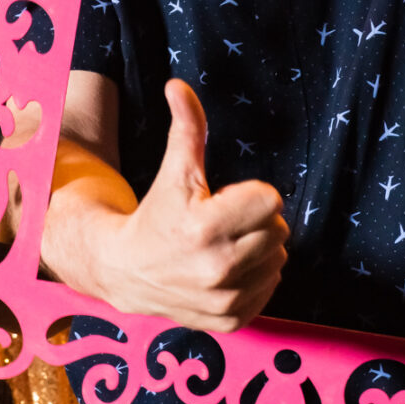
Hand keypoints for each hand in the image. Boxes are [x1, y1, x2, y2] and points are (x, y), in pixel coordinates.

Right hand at [93, 80, 287, 331]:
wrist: (125, 271)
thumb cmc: (156, 214)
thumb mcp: (173, 171)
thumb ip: (186, 128)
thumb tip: (178, 84)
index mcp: (204, 228)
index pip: (269, 200)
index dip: (251, 194)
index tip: (226, 198)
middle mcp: (217, 268)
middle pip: (278, 229)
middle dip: (256, 219)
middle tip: (225, 220)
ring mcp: (226, 298)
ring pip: (279, 258)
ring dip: (259, 247)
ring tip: (226, 244)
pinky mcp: (232, 319)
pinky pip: (272, 286)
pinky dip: (257, 275)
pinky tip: (228, 267)